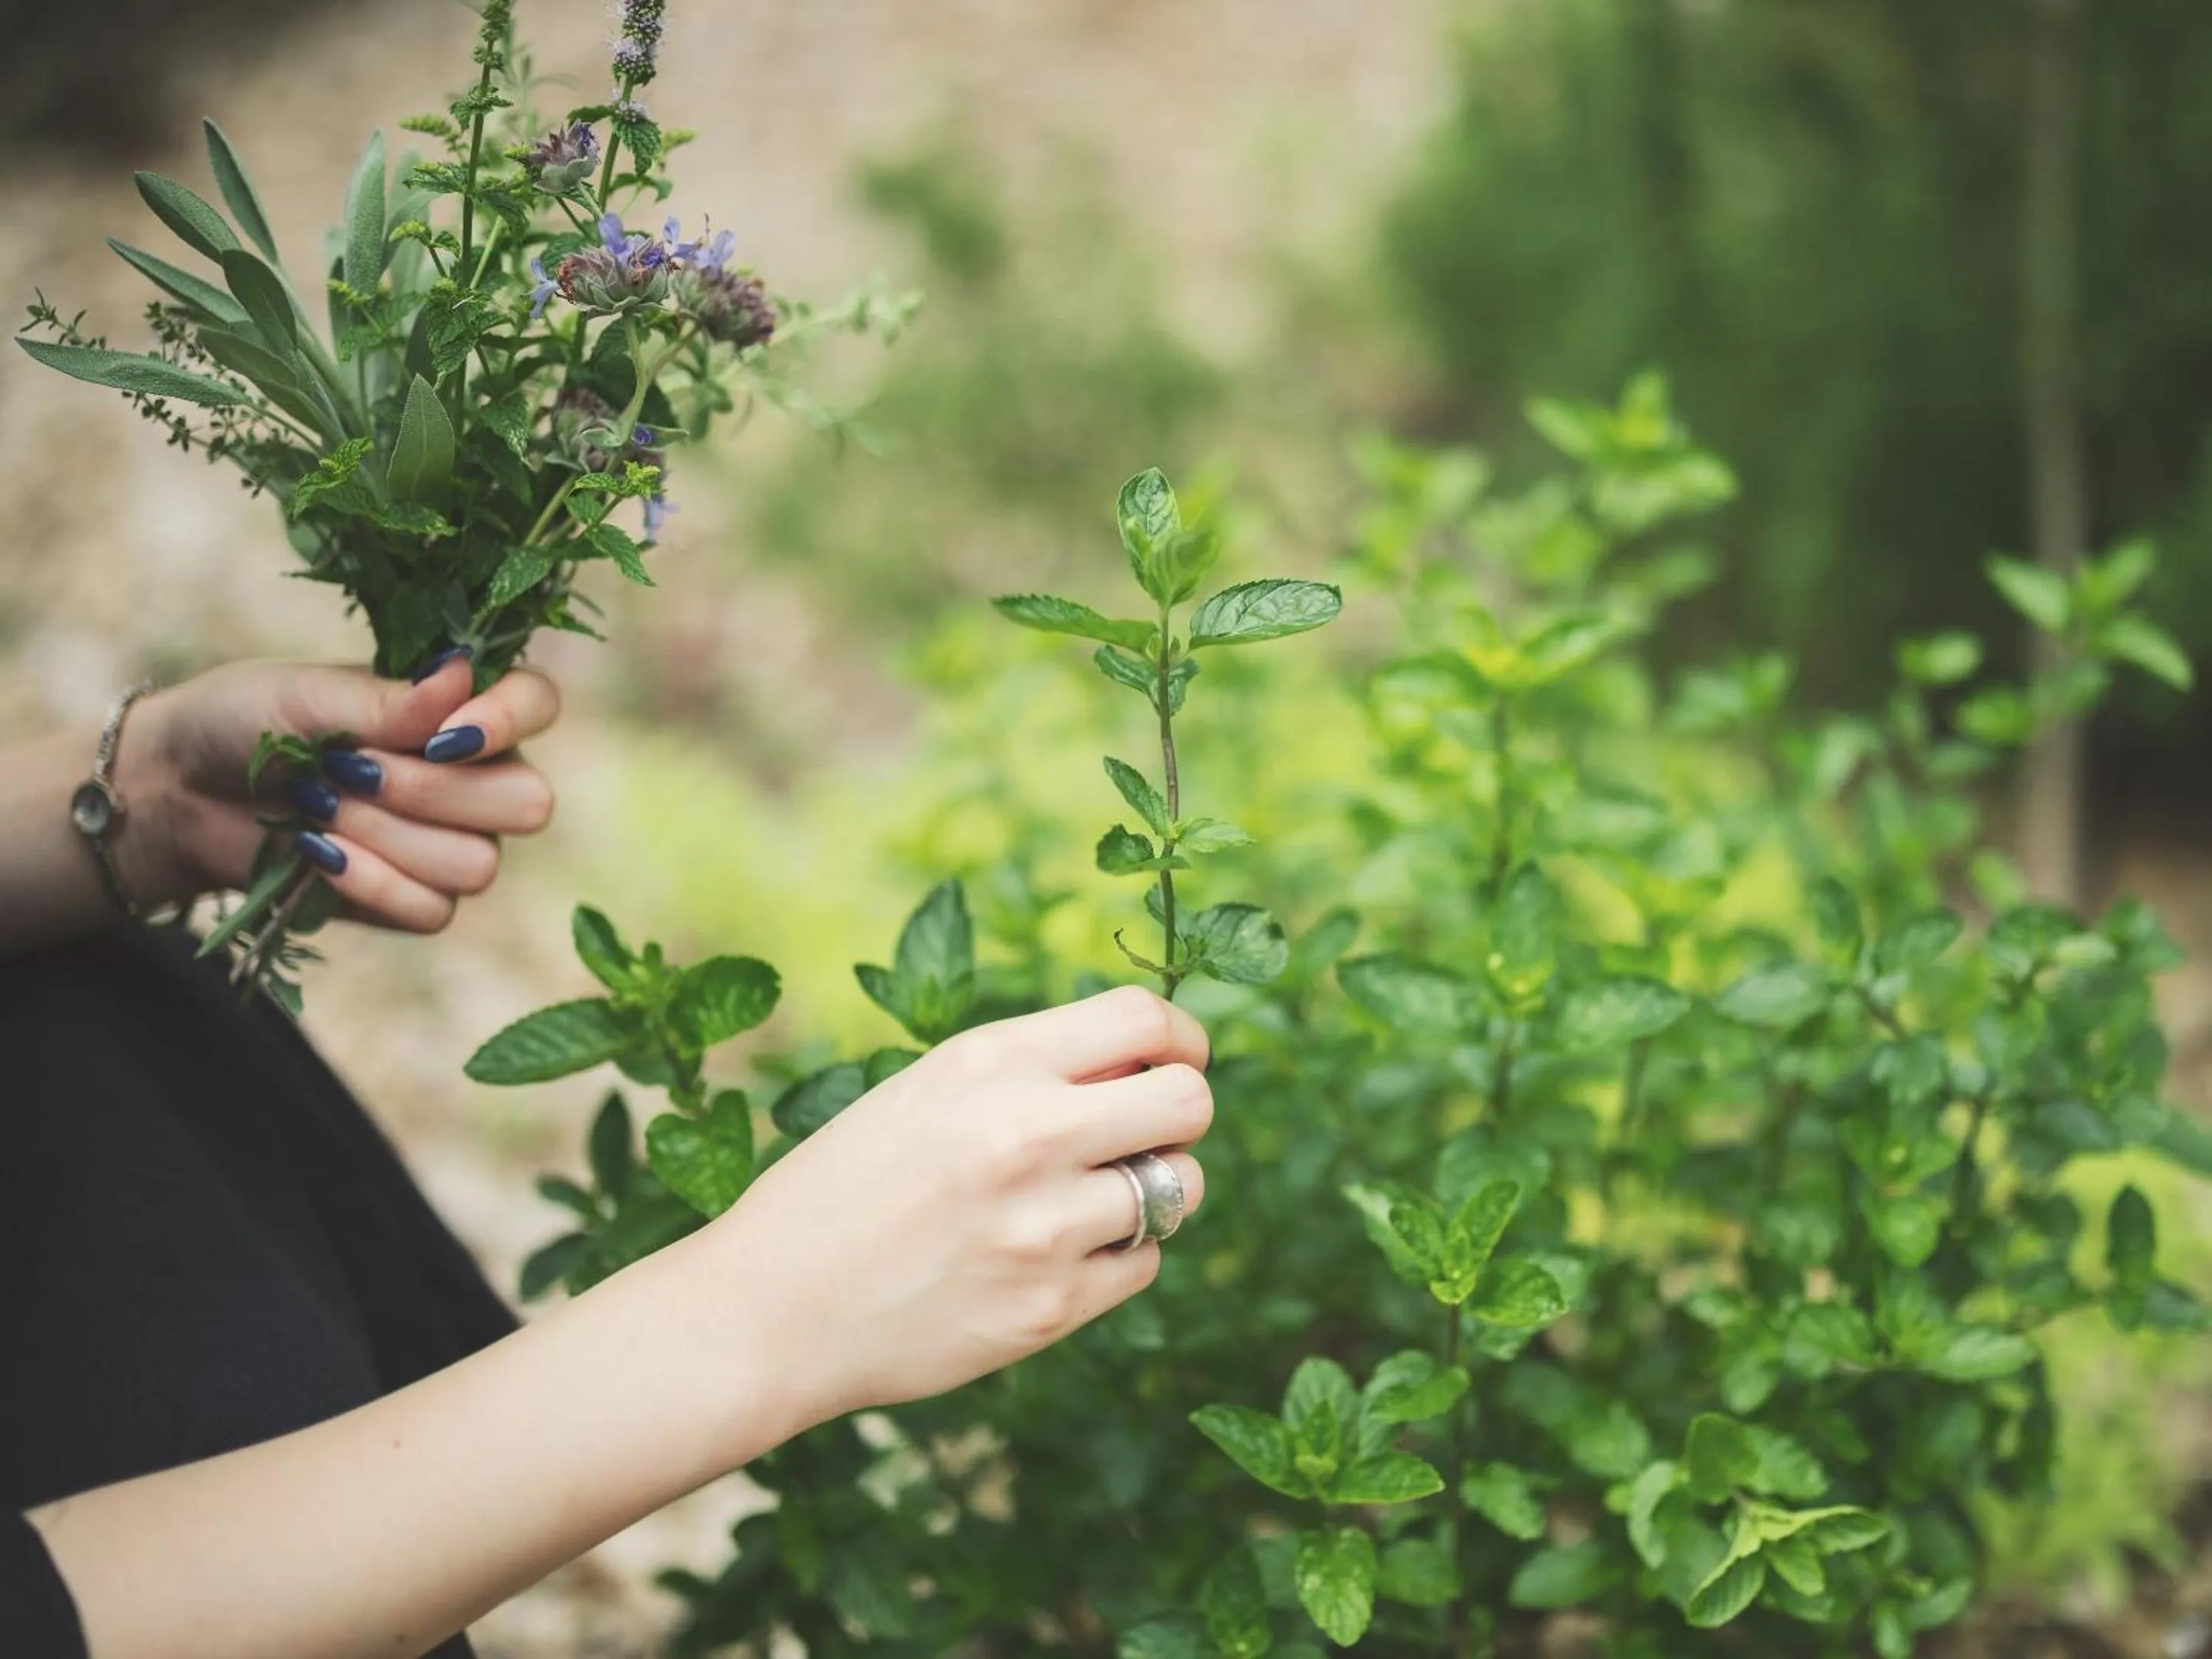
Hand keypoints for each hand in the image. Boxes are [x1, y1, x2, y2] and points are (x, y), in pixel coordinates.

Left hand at [115, 651, 559, 931]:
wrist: (178, 792)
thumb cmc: (244, 721)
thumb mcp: (308, 696)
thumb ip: (389, 700)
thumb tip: (461, 673)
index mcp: (459, 706)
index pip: (538, 704)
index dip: (507, 722)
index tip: (443, 734)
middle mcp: (475, 774)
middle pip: (526, 802)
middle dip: (434, 793)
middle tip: (354, 771)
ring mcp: (452, 842)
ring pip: (478, 864)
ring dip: (387, 838)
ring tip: (320, 808)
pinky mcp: (417, 900)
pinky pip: (434, 910)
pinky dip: (372, 885)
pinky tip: (321, 856)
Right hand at [696, 985, 1213, 1429]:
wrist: (770, 1311)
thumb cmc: (846, 1189)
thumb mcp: (928, 1091)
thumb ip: (1034, 1069)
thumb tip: (1150, 1059)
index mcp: (989, 1062)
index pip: (1144, 1017)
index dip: (1180, 1038)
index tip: (1174, 1060)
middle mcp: (1026, 1134)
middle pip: (1190, 1102)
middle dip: (1181, 1114)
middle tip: (1144, 1134)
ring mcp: (1044, 1227)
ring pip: (1180, 1189)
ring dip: (1152, 1192)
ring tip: (1088, 1202)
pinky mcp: (1050, 1308)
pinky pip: (1144, 1265)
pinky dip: (1115, 1260)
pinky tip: (1052, 1258)